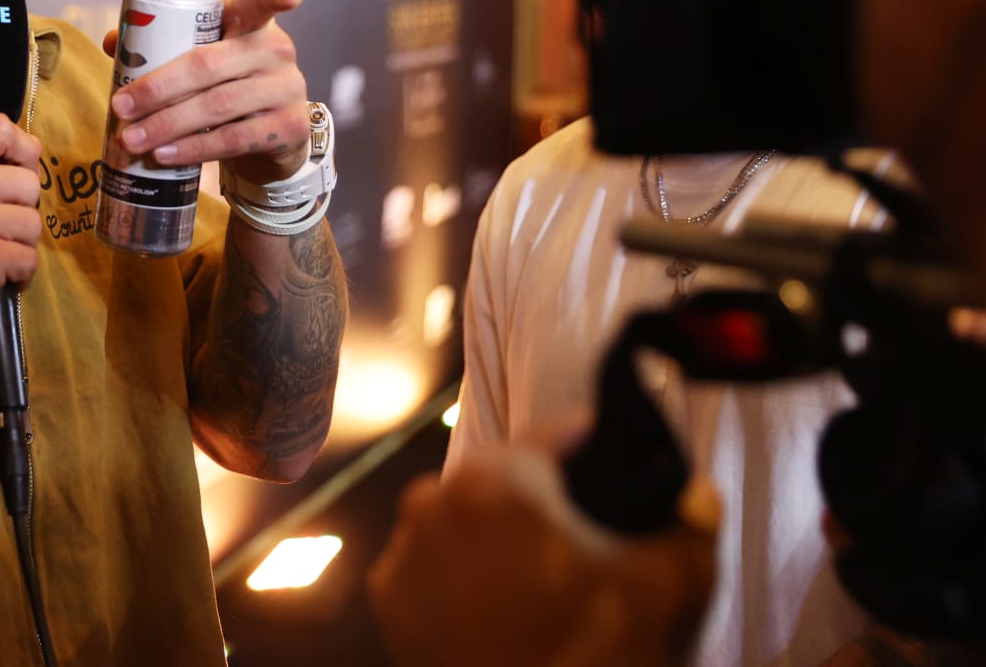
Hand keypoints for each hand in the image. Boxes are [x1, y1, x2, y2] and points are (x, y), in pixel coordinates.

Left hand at [102, 0, 310, 183]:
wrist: (269, 138)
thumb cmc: (227, 86)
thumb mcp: (204, 59)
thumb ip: (164, 44)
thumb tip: (116, 41)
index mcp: (252, 24)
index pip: (261, 2)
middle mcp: (277, 51)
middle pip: (209, 65)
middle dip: (158, 88)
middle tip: (121, 107)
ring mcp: (288, 90)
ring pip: (218, 106)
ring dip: (167, 125)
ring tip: (132, 139)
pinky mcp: (289, 129)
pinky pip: (233, 140)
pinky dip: (193, 149)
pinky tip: (165, 154)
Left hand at [368, 439, 719, 666]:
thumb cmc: (592, 658)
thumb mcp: (668, 586)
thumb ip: (693, 520)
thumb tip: (694, 490)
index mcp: (495, 480)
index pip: (557, 438)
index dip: (596, 452)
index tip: (616, 475)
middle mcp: (433, 502)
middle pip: (508, 478)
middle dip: (547, 502)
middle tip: (586, 544)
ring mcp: (404, 552)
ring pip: (469, 520)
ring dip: (503, 538)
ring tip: (546, 584)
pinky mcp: (389, 600)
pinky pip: (438, 565)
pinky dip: (468, 577)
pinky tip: (506, 609)